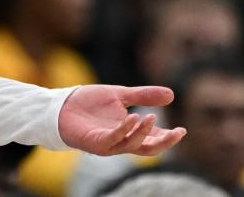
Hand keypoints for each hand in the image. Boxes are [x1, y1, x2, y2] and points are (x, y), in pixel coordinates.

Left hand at [58, 85, 185, 155]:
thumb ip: (143, 95)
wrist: (61, 104)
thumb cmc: (89, 102)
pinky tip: (133, 117)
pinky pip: (113, 139)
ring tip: (151, 116)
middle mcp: (121, 141)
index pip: (154, 138)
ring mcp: (109, 144)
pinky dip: (125, 130)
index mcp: (129, 131)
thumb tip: (172, 94)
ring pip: (133, 146)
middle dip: (164, 142)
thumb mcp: (120, 95)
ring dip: (144, 133)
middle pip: (148, 148)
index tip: (182, 130)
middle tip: (178, 133)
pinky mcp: (95, 142)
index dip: (169, 137)